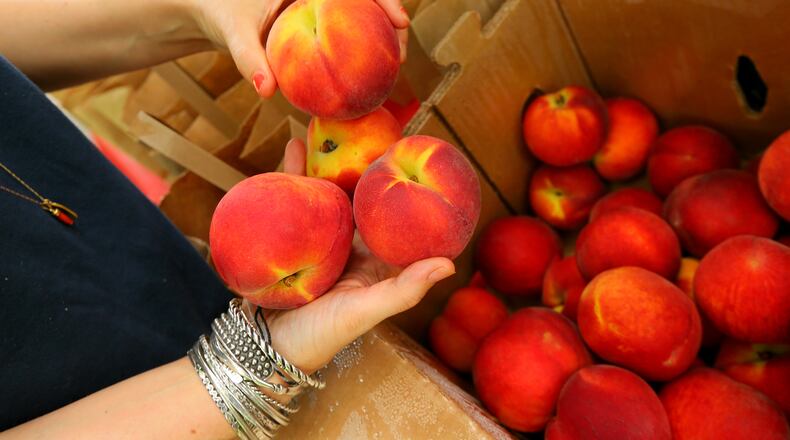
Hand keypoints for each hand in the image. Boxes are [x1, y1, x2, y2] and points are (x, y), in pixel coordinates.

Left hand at [187, 0, 409, 97]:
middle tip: (402, 57)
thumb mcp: (235, 34)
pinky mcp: (324, 23)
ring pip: (365, 18)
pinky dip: (363, 54)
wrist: (217, 15)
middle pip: (368, 2)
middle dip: (393, 22)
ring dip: (384, 39)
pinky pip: (351, 36)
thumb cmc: (224, 16)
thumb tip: (266, 91)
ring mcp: (325, 7)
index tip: (401, 21)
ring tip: (395, 69)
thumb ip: (249, 59)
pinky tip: (370, 81)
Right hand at [257, 139, 454, 372]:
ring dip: (333, 164)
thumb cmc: (320, 337)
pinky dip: (294, 173)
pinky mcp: (294, 236)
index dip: (412, 194)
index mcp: (379, 264)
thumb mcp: (364, 312)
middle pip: (367, 201)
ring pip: (332, 194)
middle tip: (377, 132)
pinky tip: (293, 144)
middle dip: (371, 169)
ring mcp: (323, 240)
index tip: (420, 159)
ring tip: (338, 129)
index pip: (402, 223)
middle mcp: (355, 248)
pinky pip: (297, 198)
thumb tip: (450, 264)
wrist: (263, 348)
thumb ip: (404, 290)